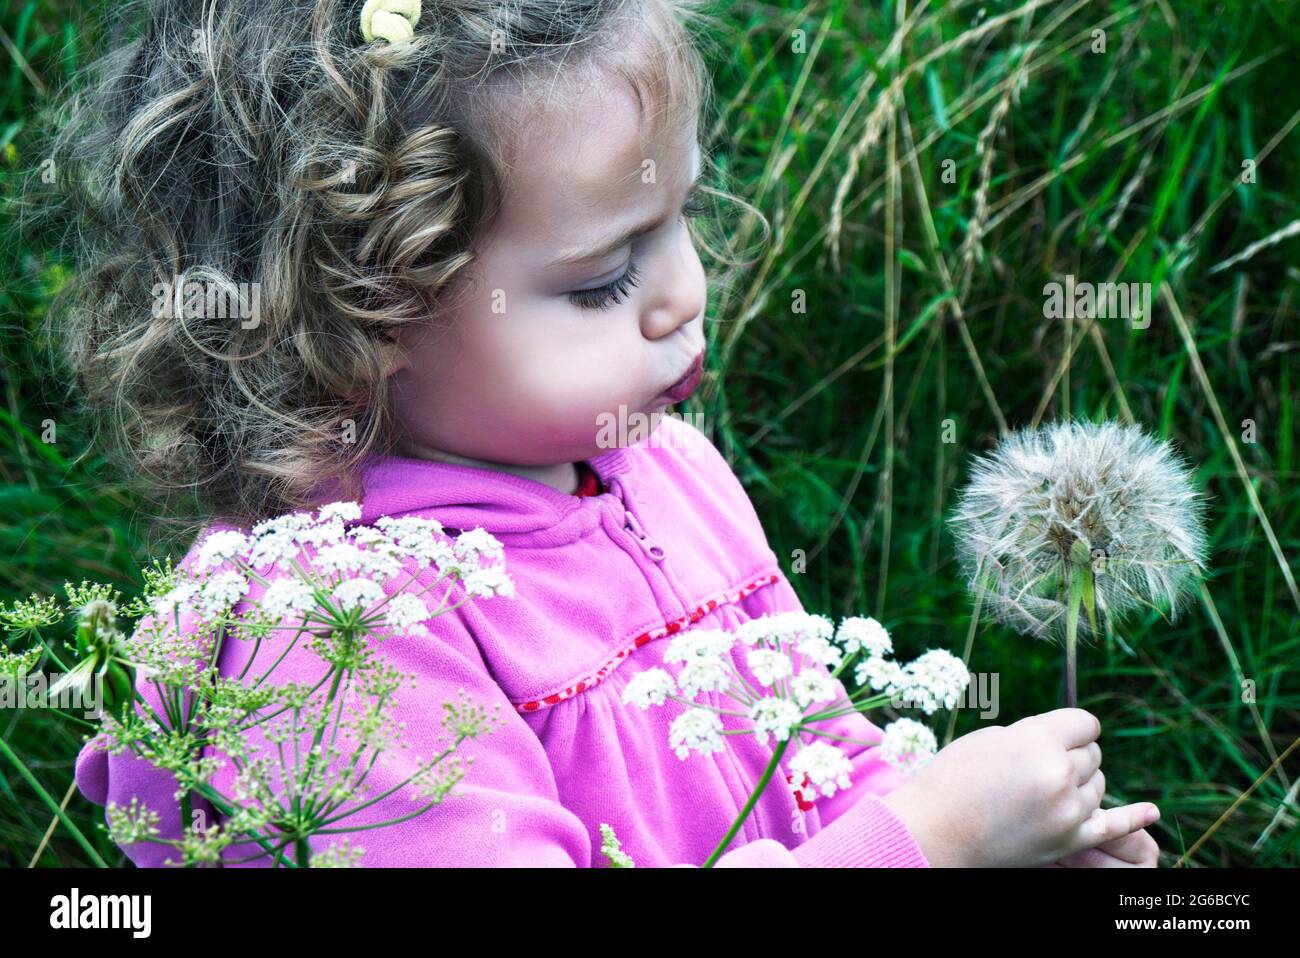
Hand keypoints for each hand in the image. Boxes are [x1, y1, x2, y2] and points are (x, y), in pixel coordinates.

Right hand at [881, 707, 1155, 866]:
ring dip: (1077, 784)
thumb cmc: (954, 778)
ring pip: (1098, 786)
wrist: (934, 830)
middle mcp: (1059, 773)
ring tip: (1039, 792)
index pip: (1085, 723)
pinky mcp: (1068, 840)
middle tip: (1036, 769)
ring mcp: (1068, 811)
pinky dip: (1134, 817)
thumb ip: (1035, 734)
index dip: (1070, 729)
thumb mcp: (992, 740)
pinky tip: (1152, 812)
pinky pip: (1113, 825)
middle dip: (1071, 756)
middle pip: (1093, 755)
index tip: (1054, 736)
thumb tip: (1069, 738)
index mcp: (1038, 739)